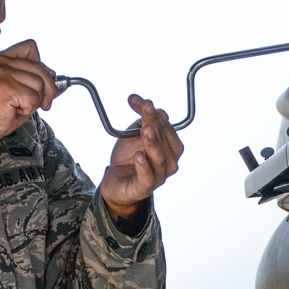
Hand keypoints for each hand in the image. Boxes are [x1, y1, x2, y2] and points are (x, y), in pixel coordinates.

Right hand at [0, 39, 58, 142]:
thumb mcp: (15, 93)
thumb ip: (33, 84)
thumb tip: (60, 85)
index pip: (30, 47)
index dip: (41, 65)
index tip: (43, 81)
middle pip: (39, 67)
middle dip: (48, 88)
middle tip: (44, 104)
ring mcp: (0, 72)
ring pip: (39, 84)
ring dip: (35, 101)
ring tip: (19, 108)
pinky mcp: (4, 86)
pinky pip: (32, 98)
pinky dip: (27, 109)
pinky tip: (13, 112)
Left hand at [100, 94, 183, 222]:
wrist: (116, 180)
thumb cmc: (130, 156)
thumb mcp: (135, 134)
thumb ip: (143, 119)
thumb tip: (147, 103)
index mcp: (171, 148)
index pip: (166, 127)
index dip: (153, 112)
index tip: (136, 100)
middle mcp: (169, 162)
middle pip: (164, 140)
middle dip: (154, 122)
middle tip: (145, 108)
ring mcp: (159, 177)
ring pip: (159, 158)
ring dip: (152, 143)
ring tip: (145, 130)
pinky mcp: (144, 188)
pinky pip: (147, 178)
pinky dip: (144, 167)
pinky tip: (139, 156)